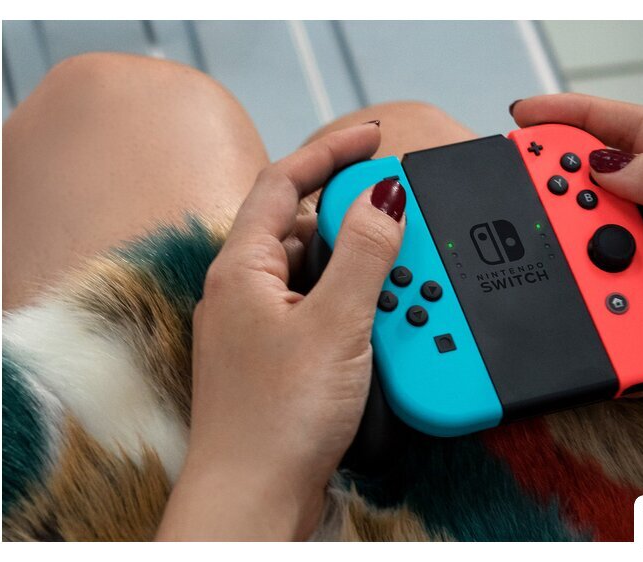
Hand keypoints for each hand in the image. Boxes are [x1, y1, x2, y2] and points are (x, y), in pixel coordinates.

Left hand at [157, 123, 406, 539]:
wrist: (256, 497)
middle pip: (304, 228)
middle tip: (399, 225)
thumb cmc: (278, 419)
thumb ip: (363, 255)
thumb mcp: (335, 323)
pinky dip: (351, 305)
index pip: (283, 182)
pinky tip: (380, 324)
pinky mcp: (279, 356)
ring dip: (359, 270)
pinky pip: (320, 309)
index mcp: (243, 269)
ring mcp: (261, 325)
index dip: (329, 152)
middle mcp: (245, 291)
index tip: (371, 136)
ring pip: (316, 273)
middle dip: (354, 222)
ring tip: (397, 286)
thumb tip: (383, 198)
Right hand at [512, 94, 642, 490]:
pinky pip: (601, 290)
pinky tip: (580, 293)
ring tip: (551, 246)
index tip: (532, 116)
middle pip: (604, 184)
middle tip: (521, 180)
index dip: (580, 116)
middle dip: (560, 178)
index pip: (634, 132)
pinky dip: (585, 290)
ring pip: (596, 240)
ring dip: (572, 243)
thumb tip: (607, 165)